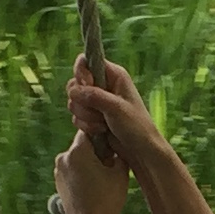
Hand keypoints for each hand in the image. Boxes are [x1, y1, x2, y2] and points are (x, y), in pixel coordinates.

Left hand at [56, 126, 126, 213]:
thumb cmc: (106, 201)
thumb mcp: (120, 173)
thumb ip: (118, 151)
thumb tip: (115, 143)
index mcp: (77, 151)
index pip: (89, 130)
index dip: (102, 134)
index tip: (111, 145)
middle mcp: (63, 157)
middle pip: (82, 144)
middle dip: (96, 150)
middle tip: (110, 165)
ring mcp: (58, 171)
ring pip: (77, 158)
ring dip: (89, 162)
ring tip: (102, 178)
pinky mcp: (58, 183)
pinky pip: (72, 170)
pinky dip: (82, 173)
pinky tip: (93, 187)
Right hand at [69, 58, 171, 173]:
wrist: (141, 151)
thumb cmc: (136, 126)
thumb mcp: (116, 108)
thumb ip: (94, 96)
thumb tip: (73, 91)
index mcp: (113, 75)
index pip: (86, 62)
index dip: (81, 74)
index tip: (87, 86)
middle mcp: (103, 85)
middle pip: (74, 84)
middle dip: (82, 102)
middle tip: (99, 113)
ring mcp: (96, 101)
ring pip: (74, 103)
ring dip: (86, 117)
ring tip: (103, 125)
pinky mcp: (92, 116)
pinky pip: (76, 117)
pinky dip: (86, 126)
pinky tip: (101, 132)